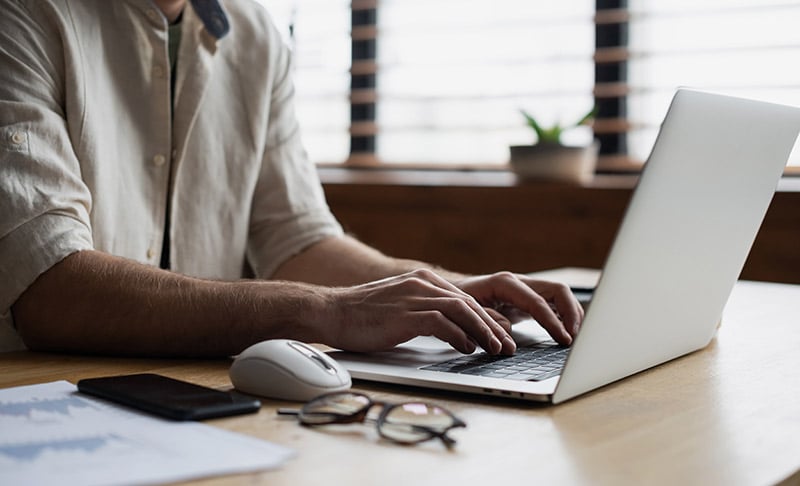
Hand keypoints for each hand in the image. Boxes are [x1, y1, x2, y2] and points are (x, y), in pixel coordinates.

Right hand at [323, 269, 515, 354]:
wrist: (330, 311)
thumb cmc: (362, 316)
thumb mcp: (400, 307)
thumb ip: (426, 313)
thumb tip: (456, 332)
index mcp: (422, 279)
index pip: (465, 298)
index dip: (487, 318)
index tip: (501, 336)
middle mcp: (422, 283)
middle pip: (469, 303)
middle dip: (492, 326)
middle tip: (507, 346)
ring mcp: (413, 296)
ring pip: (462, 311)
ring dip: (483, 332)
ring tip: (495, 349)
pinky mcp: (405, 313)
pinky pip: (442, 323)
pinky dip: (459, 336)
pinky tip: (467, 348)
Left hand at [454, 272, 583, 344]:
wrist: (449, 293)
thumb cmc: (456, 301)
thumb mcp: (466, 312)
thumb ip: (487, 320)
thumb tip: (507, 332)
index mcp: (505, 283)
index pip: (538, 302)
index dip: (553, 322)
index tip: (564, 339)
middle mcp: (519, 282)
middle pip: (558, 291)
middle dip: (572, 313)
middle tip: (576, 338)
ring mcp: (525, 289)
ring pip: (560, 296)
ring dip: (572, 314)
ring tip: (576, 337)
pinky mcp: (527, 299)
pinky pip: (553, 304)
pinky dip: (564, 317)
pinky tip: (567, 333)